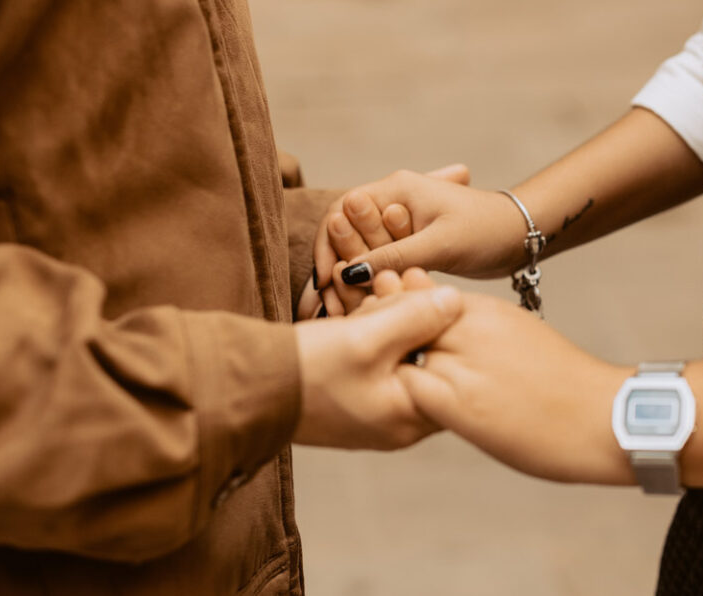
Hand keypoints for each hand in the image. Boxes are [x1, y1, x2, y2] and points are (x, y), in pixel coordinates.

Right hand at [292, 281, 461, 449]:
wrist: (246, 389)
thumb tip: (456, 300)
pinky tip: (358, 313)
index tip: (418, 281)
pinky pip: (379, 362)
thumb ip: (416, 317)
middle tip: (389, 280)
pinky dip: (372, 335)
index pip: (449, 362)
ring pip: (401, 355)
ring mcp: (377, 413)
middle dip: (412, 313)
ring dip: (390, 319)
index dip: (441, 317)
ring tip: (370, 291)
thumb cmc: (307, 372)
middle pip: (426, 357)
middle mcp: (400, 423)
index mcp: (412, 417)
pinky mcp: (356, 400)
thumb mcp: (367, 339)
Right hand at [311, 167, 529, 309]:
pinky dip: (369, 284)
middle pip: (345, 234)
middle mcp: (392, 202)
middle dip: (335, 268)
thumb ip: (394, 257)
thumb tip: (348, 275)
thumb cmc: (486, 231)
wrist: (520, 236)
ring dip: (350, 280)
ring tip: (342, 314)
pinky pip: (378, 263)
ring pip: (360, 252)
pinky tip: (364, 311)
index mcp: (395, 188)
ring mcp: (399, 225)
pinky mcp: (409, 245)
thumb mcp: (439, 245)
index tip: (328, 281)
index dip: (329, 247)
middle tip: (330, 306)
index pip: (341, 212)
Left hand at [402, 294, 635, 484]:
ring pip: (398, 351)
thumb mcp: (519, 336)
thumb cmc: (565, 384)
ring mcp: (464, 362)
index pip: (418, 298)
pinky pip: (408, 390)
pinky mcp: (460, 403)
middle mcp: (469, 327)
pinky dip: (401, 400)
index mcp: (484, 309)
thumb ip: (478, 330)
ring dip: (391, 368)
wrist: (606, 418)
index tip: (396, 340)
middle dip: (386, 338)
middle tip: (382, 365)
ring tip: (395, 392)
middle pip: (399, 317)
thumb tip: (446, 330)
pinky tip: (410, 416)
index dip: (399, 318)